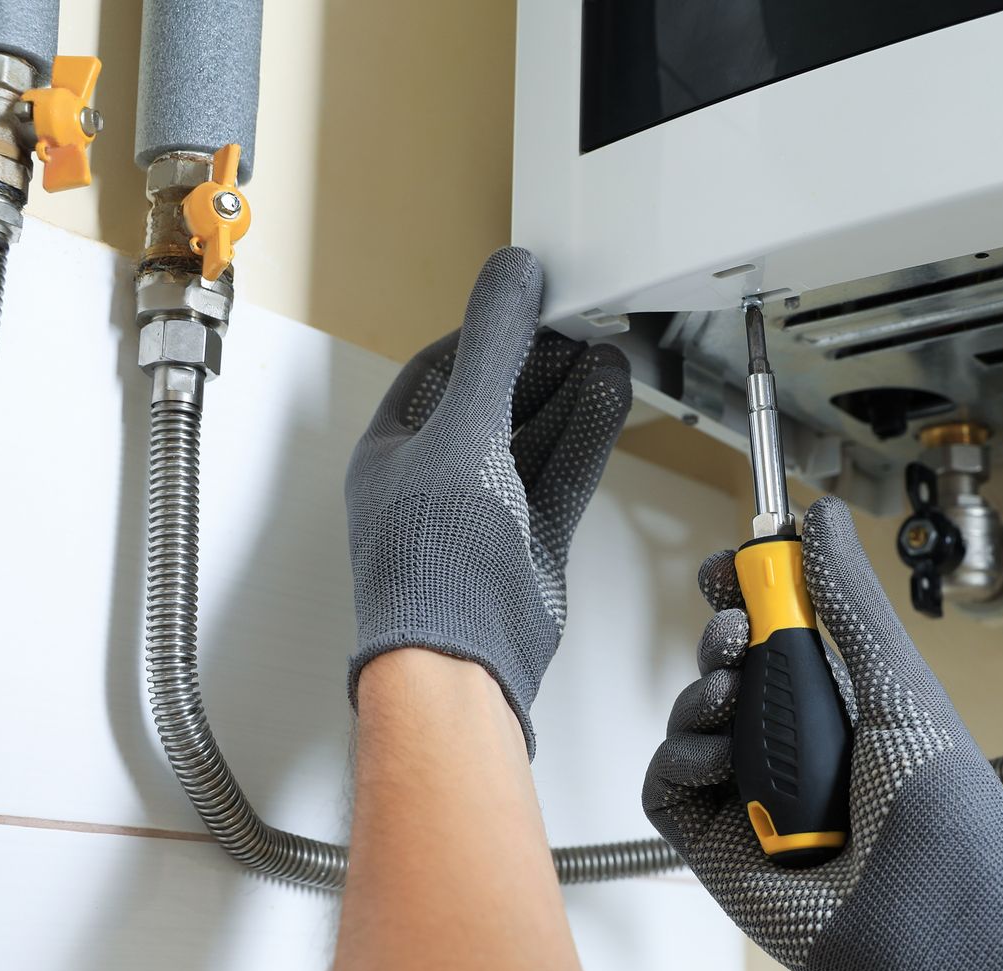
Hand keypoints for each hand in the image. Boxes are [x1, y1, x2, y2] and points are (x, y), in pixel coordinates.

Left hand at [344, 247, 629, 752]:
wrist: (460, 659)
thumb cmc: (431, 567)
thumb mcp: (462, 431)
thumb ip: (493, 349)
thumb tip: (508, 278)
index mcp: (392, 452)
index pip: (438, 370)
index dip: (482, 332)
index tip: (524, 300)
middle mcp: (434, 481)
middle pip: (493, 400)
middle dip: (538, 362)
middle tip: (577, 325)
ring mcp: (483, 514)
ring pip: (535, 438)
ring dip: (571, 395)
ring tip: (607, 354)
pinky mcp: (527, 543)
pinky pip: (562, 475)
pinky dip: (587, 436)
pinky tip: (610, 398)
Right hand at [643, 496, 1002, 970]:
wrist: (939, 916)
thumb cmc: (941, 807)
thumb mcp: (894, 681)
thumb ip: (848, 599)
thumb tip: (818, 518)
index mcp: (841, 704)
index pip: (776, 634)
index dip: (746, 595)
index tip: (731, 567)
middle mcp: (794, 748)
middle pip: (724, 669)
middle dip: (720, 639)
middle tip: (737, 635)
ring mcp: (753, 798)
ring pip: (688, 722)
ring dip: (699, 696)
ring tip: (732, 700)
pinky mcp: (718, 847)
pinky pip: (667, 785)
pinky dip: (681, 759)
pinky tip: (723, 762)